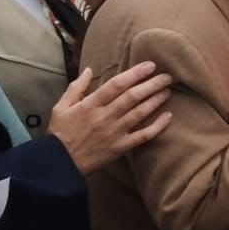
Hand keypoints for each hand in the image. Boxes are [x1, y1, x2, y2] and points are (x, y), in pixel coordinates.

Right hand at [49, 62, 172, 174]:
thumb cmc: (60, 133)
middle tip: (167, 76)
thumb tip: (89, 70)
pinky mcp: (120, 147)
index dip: (135, 73)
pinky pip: (142, 136)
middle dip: (151, 84)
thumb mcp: (61, 107)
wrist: (60, 163)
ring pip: (139, 113)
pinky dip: (157, 127)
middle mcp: (105, 116)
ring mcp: (114, 132)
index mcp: (90, 104)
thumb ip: (77, 87)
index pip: (116, 84)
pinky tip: (168, 117)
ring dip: (155, 100)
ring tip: (167, 90)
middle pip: (132, 96)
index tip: (150, 66)